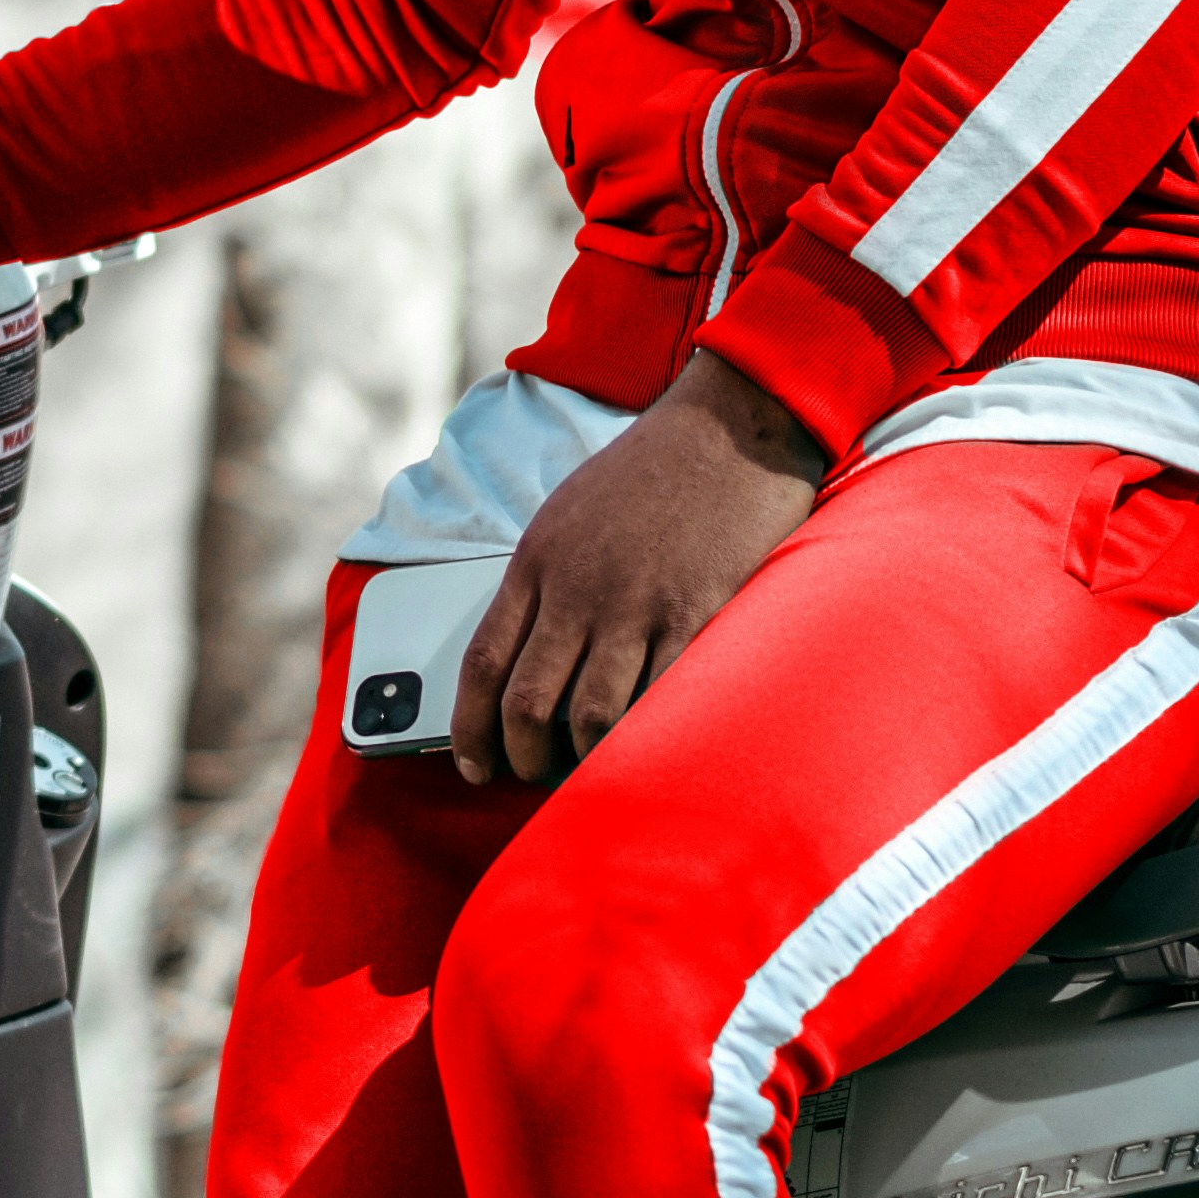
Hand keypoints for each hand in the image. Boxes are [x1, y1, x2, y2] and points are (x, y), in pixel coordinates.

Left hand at [452, 352, 825, 786]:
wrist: (729, 425)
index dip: (469, 727)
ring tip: (592, 766)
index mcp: (537, 560)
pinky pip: (657, 699)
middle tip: (535, 773)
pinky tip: (646, 745)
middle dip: (523, 756)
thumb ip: (546, 578)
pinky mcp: (692, 614)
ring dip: (583, 759)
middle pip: (526, 702)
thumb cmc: (654, 467)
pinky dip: (645, 736)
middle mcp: (576, 588)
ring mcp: (634, 604)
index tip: (474, 762)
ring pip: (588, 717)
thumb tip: (530, 645)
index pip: (482, 662)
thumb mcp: (570, 510)